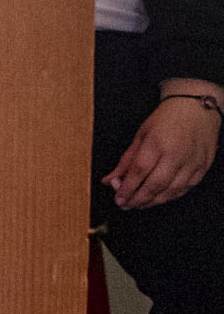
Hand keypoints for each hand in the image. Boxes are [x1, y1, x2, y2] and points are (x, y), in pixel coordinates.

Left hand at [106, 81, 221, 209]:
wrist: (196, 108)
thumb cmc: (167, 119)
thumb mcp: (141, 135)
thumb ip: (126, 160)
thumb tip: (109, 180)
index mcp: (158, 143)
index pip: (139, 172)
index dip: (127, 189)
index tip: (118, 199)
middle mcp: (177, 154)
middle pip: (155, 185)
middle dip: (138, 199)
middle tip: (126, 205)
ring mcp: (192, 162)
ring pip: (171, 191)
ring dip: (153, 201)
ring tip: (139, 204)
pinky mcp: (203, 167)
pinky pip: (185, 188)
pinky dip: (170, 196)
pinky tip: (158, 198)